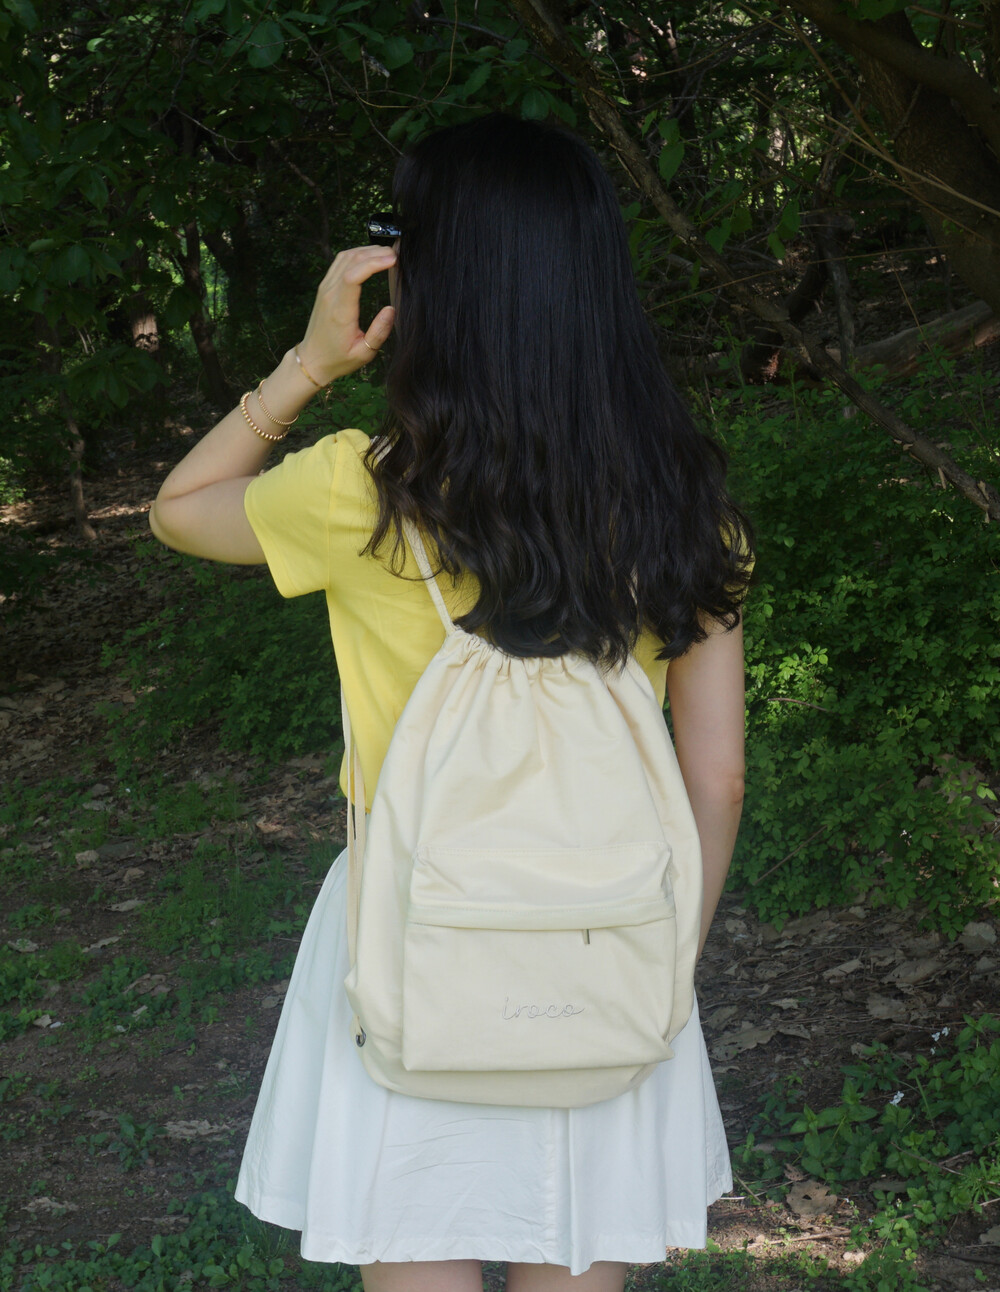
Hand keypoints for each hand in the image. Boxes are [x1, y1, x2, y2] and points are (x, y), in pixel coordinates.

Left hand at [297, 245, 396, 384]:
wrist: (313, 359)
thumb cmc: (338, 358)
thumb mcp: (364, 353)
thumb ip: (379, 332)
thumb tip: (391, 309)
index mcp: (340, 311)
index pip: (354, 276)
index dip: (374, 263)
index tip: (393, 260)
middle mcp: (330, 295)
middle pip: (351, 261)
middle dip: (375, 253)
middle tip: (396, 255)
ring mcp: (325, 288)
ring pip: (345, 257)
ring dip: (366, 251)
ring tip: (386, 254)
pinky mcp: (325, 287)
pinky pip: (340, 262)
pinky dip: (356, 255)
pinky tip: (370, 257)